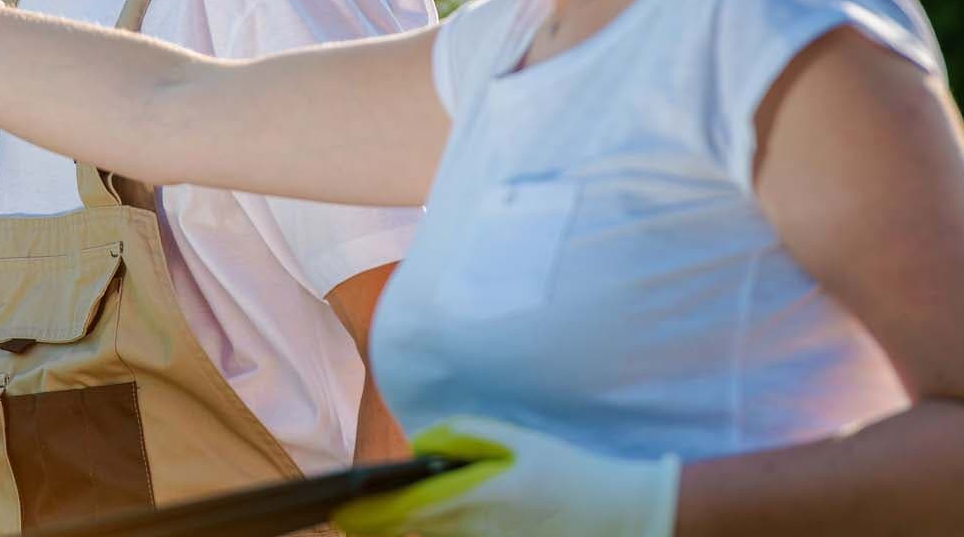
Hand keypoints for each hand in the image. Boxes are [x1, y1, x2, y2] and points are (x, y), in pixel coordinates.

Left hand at [333, 416, 678, 536]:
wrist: (624, 514)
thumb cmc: (570, 472)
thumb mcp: (517, 440)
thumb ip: (463, 436)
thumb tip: (419, 447)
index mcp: (475, 495)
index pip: (400, 512)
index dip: (364, 515)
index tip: (339, 511)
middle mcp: (475, 531)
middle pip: (408, 535)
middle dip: (379, 525)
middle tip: (357, 514)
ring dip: (408, 532)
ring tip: (388, 518)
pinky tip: (435, 525)